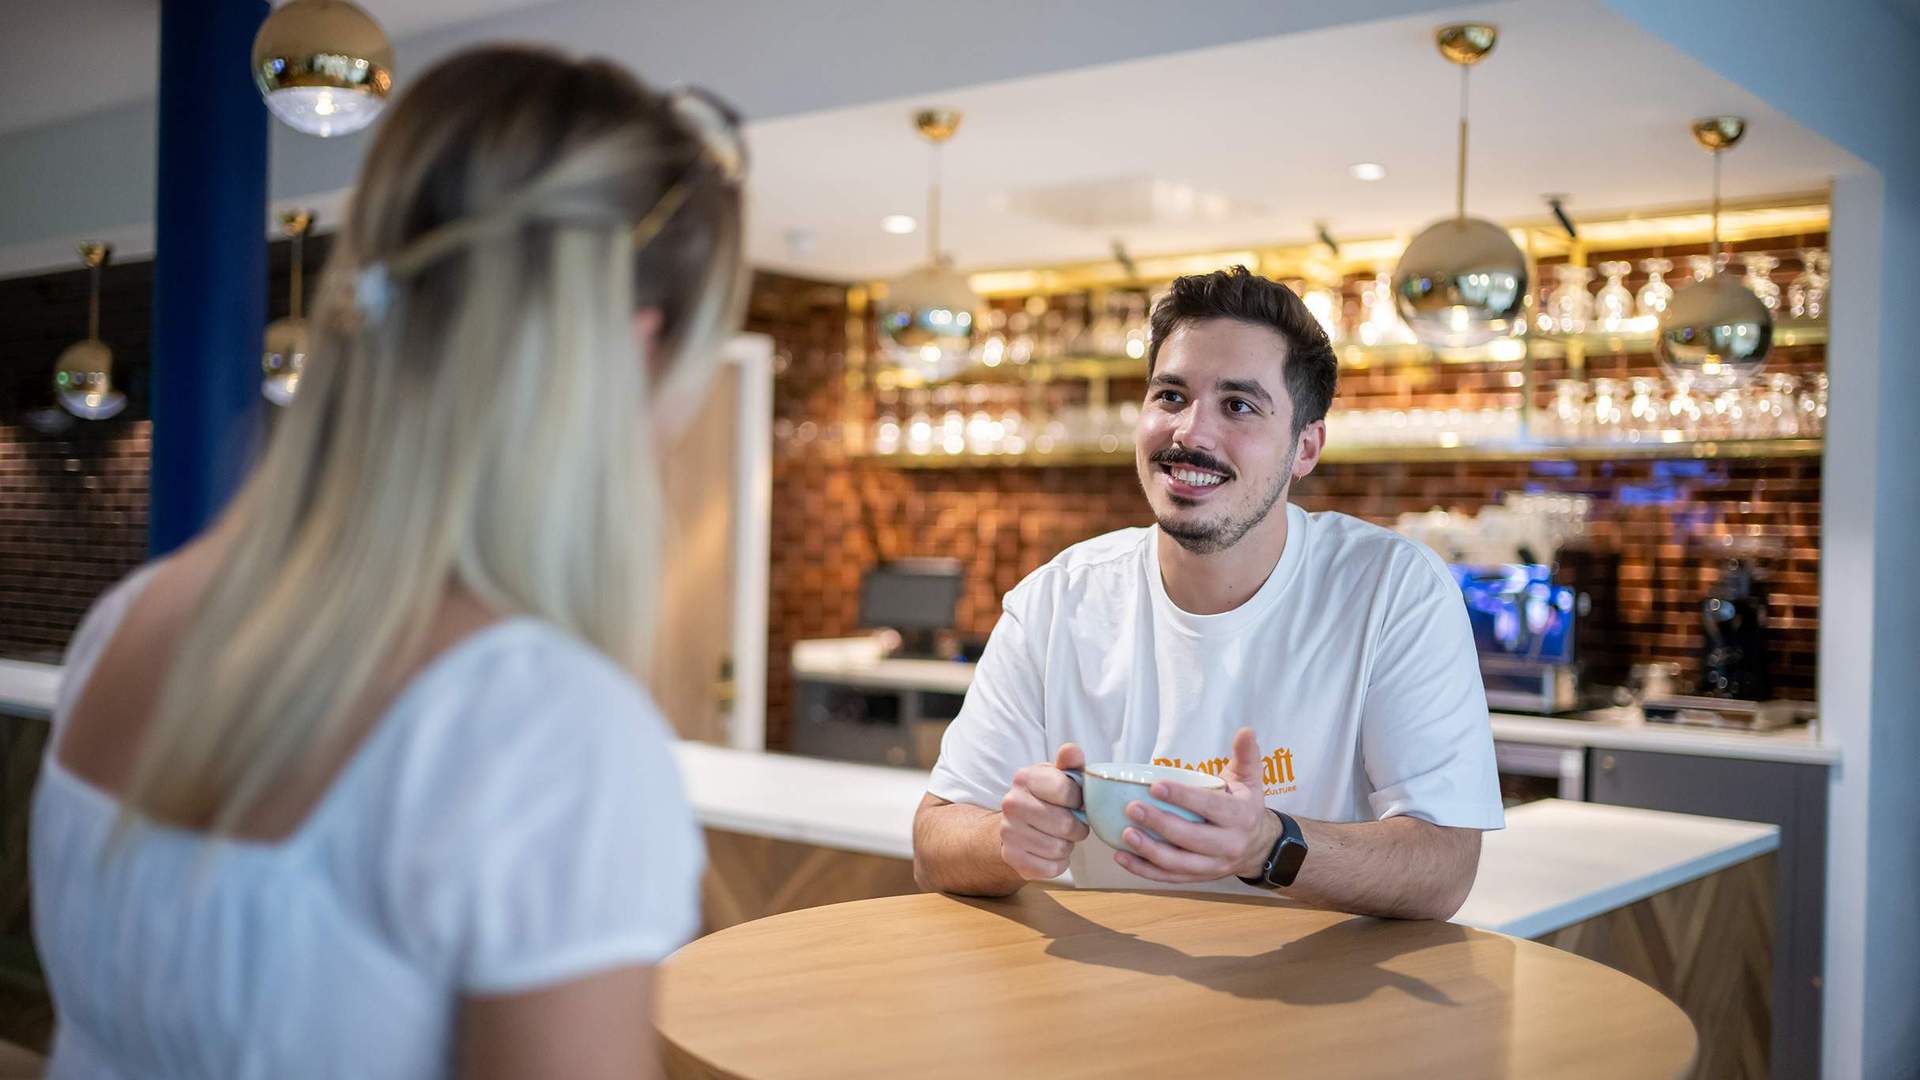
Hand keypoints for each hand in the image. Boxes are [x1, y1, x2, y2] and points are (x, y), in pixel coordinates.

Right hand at [998, 743, 1090, 880]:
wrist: (1014, 825)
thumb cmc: (1045, 798)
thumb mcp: (1057, 776)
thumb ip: (1070, 763)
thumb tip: (1073, 750)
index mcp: (1024, 778)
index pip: (1067, 791)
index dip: (1079, 800)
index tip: (1076, 802)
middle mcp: (1011, 803)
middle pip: (1065, 824)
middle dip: (1077, 827)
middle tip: (1072, 824)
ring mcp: (1008, 832)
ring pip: (1059, 848)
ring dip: (1067, 845)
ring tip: (1060, 837)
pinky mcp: (1012, 858)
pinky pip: (1051, 868)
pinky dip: (1058, 863)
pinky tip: (1051, 852)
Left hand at [1114, 727, 1280, 883]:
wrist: (1258, 846)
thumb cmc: (1245, 807)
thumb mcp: (1250, 780)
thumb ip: (1246, 755)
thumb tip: (1246, 730)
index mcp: (1240, 817)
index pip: (1209, 807)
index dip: (1182, 797)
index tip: (1155, 786)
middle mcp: (1228, 845)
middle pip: (1191, 838)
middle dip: (1160, 824)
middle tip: (1132, 807)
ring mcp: (1213, 866)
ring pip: (1178, 863)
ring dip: (1149, 850)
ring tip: (1125, 833)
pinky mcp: (1198, 878)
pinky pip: (1168, 877)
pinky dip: (1144, 870)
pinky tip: (1121, 857)